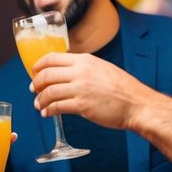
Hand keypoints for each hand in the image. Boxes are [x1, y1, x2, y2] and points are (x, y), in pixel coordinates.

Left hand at [32, 53, 149, 129]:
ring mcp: (81, 88)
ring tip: (39, 105)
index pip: (52, 58)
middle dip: (36, 83)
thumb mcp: (103, 68)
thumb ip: (84, 68)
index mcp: (85, 60)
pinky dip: (49, 110)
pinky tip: (47, 113)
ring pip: (49, 92)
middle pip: (46, 74)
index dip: (39, 66)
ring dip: (40, 100)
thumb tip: (67, 71)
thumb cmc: (123, 89)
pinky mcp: (82, 105)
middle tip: (34, 90)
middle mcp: (81, 72)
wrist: (137, 104)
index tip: (34, 73)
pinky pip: (57, 107)